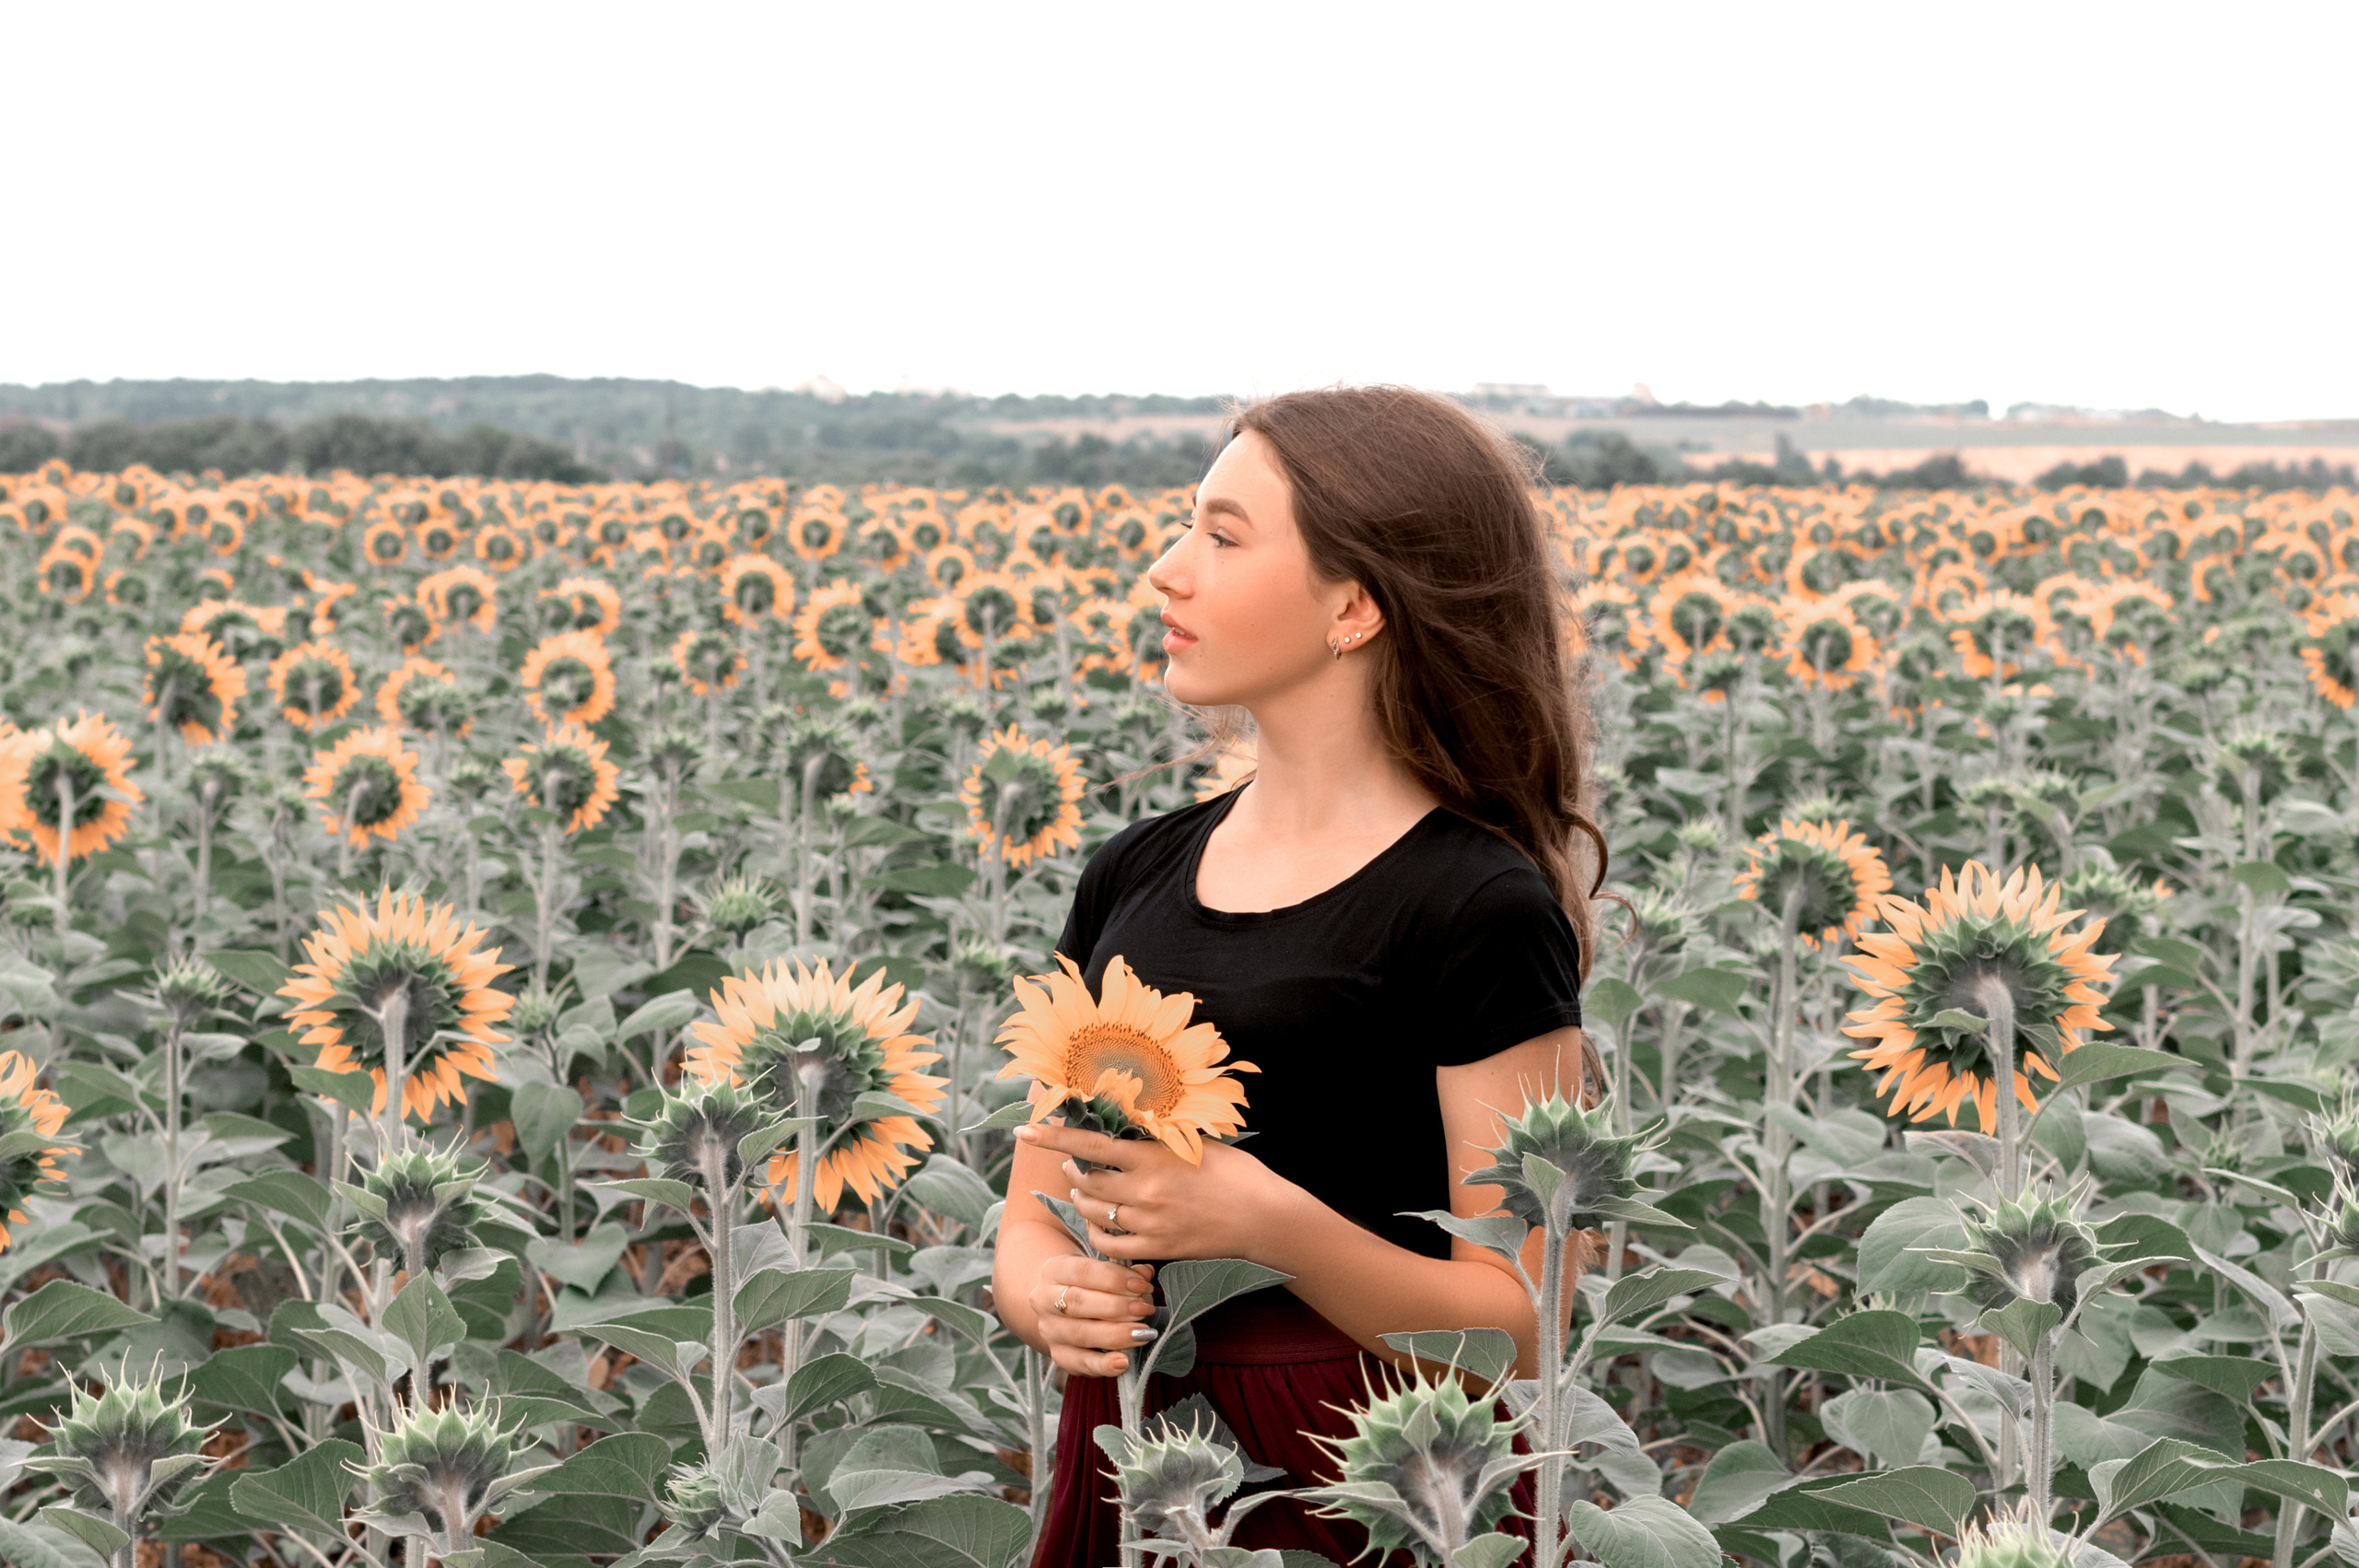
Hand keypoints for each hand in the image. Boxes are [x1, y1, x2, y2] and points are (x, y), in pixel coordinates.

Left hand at [1016, 1121, 1287, 1264]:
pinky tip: (1103, 1224)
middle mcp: (1144, 1191)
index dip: (1054, 1137)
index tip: (1026, 1129)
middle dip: (1073, 1171)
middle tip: (1073, 1164)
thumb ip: (1157, 1137)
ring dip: (1083, 1200)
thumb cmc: (1236, 1173)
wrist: (1264, 1217)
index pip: (1091, 1145)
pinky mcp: (1156, 1250)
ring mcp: (1148, 1223)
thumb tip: (1127, 1124)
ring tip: (1089, 1192)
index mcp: (1153, 1157)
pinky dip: (1099, 1233)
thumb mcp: (1196, 1142)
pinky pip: (1109, 1245)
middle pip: (1085, 1181)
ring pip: (1093, 1213)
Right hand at [1030, 1252, 1158, 1377]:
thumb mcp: (1104, 1269)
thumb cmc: (1092, 1283)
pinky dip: (1103, 1365)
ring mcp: (1049, 1330)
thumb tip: (1145, 1273)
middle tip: (1146, 1309)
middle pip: (1078, 1303)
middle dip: (1117, 1307)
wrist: (1065, 1306)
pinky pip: (1080, 1364)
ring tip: (1143, 1333)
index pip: (1084, 1272)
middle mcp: (1044, 1299)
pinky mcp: (1058, 1355)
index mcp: (1055, 1269)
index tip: (1142, 1285)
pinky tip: (1124, 1362)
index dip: (1115, 1279)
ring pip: (1080, 1334)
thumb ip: (1126, 1271)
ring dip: (1116, 1335)